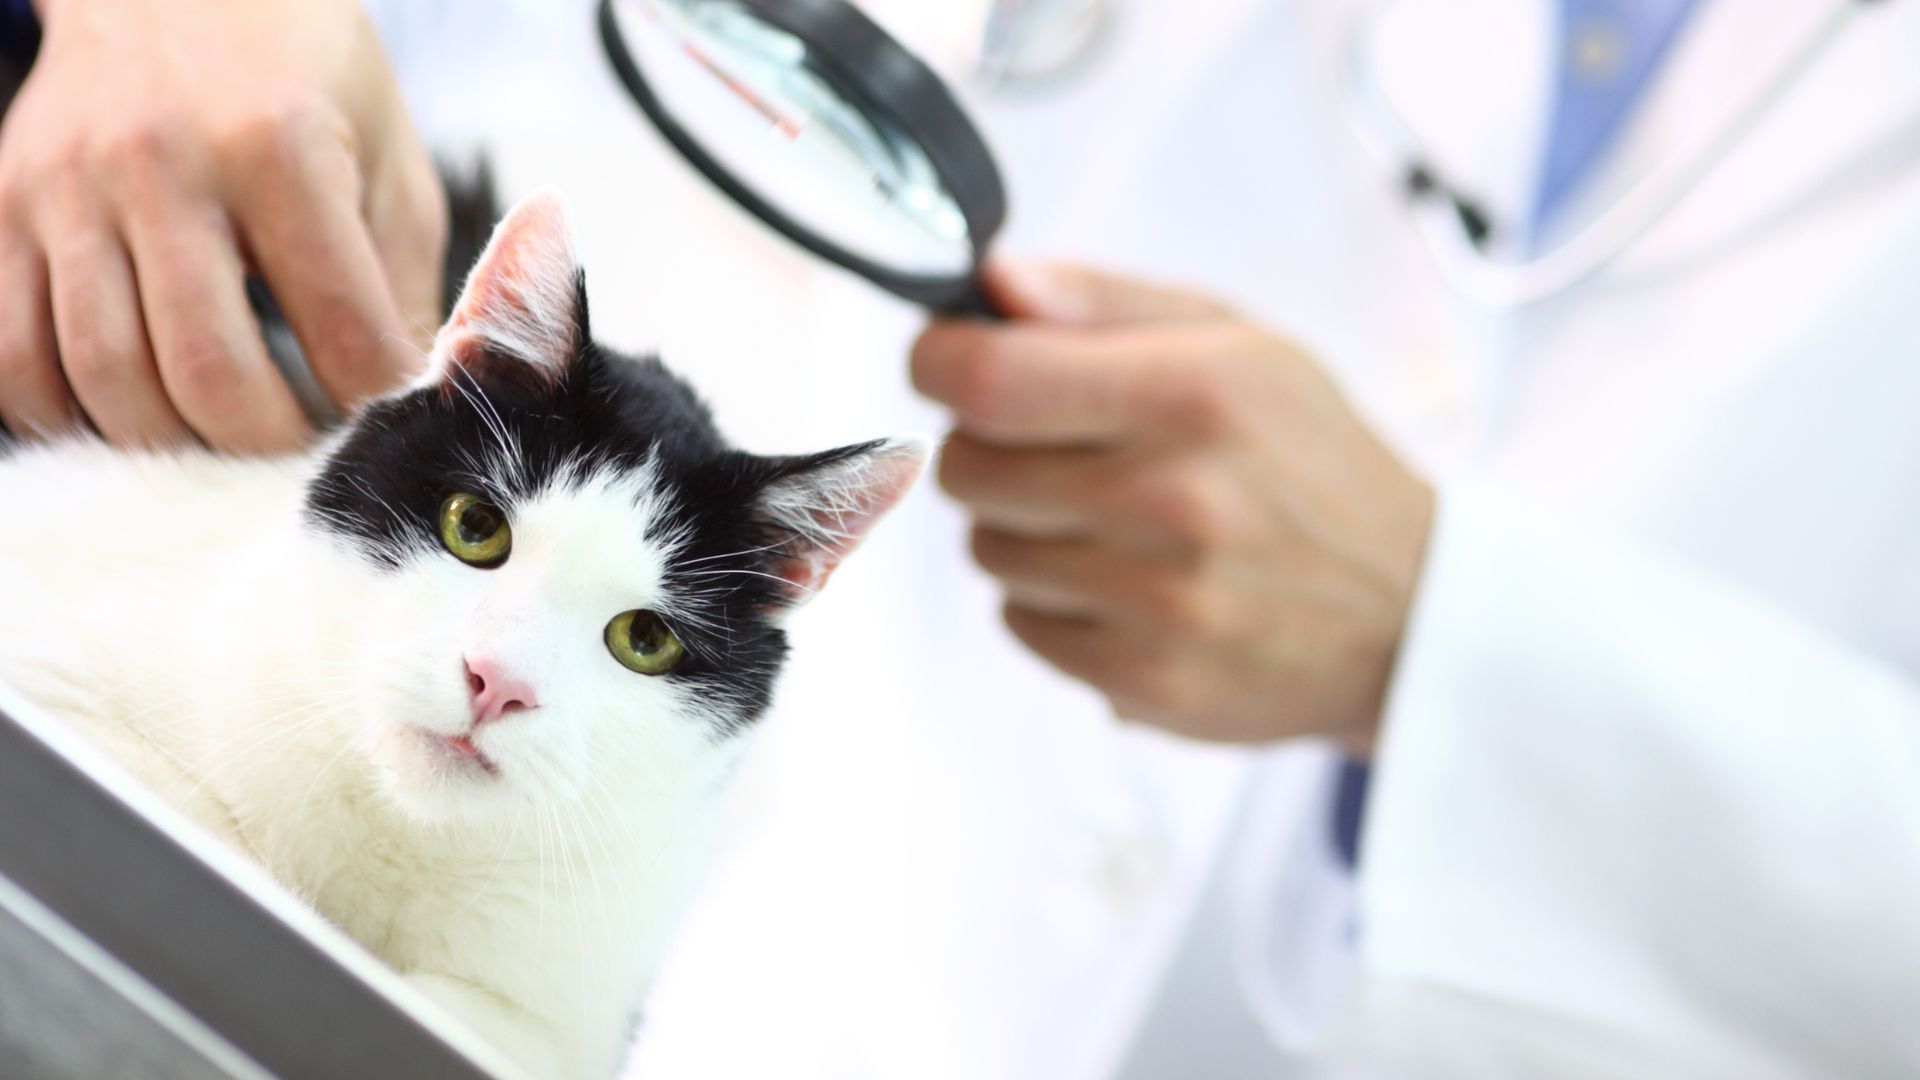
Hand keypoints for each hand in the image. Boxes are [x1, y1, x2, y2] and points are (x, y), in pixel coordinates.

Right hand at [0, 0, 445, 450]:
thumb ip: (406, 282)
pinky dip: (65, 415)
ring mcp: (66, 189)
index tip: (383, 428)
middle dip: (265, 446)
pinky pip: (11, 354)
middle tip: (299, 458)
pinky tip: (128, 418)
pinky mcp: (2, 207)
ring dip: (172, 444)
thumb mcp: (387, 158)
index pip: (338, 330)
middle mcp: (160, 166)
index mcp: (277, 148)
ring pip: (103, 376)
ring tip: (224, 447)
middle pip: (207, 373)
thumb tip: (410, 402)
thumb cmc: (306, 79)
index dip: (370, 405)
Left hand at [911, 262, 1433, 750]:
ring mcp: (1157, 602)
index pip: (985, 378)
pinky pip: (1018, 624)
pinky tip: (1124, 583)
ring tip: (1111, 519)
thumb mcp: (1238, 342)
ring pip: (986, 548)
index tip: (952, 360)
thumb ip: (1102, 299)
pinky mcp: (1144, 680)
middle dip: (990, 445)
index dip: (940, 360)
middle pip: (967, 466)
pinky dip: (1051, 600)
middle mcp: (1172, 499)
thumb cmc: (1310, 460)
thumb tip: (991, 280)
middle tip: (1057, 445)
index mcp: (1191, 394)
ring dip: (1023, 527)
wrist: (1408, 614)